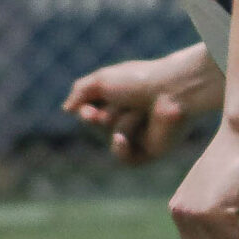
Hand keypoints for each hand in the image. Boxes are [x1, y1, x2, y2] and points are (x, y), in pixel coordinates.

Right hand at [62, 47, 219, 164]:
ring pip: (112, 139)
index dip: (86, 114)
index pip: (91, 113)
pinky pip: (126, 159)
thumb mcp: (102, 80)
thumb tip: (67, 109)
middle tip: (115, 108)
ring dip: (121, 123)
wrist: (172, 90)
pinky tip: (121, 139)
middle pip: (99, 128)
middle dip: (103, 118)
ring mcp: (140, 134)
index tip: (88, 111)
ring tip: (138, 111)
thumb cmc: (139, 80)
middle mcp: (129, 116)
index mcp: (119, 98)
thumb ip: (80, 91)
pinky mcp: (151, 150)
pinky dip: (120, 149)